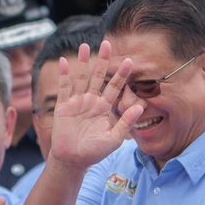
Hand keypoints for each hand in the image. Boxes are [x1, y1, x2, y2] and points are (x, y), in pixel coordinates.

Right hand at [48, 40, 141, 168]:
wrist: (74, 160)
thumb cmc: (94, 152)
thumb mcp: (114, 138)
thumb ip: (126, 122)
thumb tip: (140, 106)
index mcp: (105, 107)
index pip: (115, 87)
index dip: (121, 74)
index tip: (129, 61)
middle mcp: (91, 101)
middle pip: (98, 76)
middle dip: (102, 61)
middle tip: (107, 43)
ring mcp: (77, 102)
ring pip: (81, 77)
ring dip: (83, 62)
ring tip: (86, 46)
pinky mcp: (64, 106)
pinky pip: (64, 87)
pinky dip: (64, 74)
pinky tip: (65, 61)